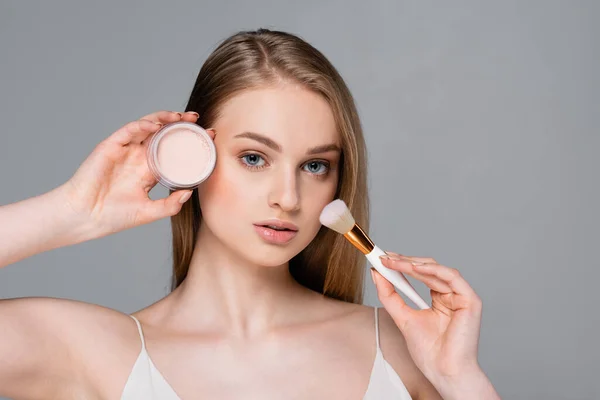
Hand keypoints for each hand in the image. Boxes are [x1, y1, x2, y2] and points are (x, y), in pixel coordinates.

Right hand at [59, 110, 212, 237]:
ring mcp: (125, 150)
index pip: (172, 150)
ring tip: (180, 116)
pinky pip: (128, 130)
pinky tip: (156, 125)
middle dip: (180, 124)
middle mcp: (138, 157)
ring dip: (164, 118)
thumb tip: (190, 192)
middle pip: (163, 134)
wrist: (85, 218)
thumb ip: (170, 204)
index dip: (188, 142)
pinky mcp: (110, 146)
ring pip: (147, 126)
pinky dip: (142, 124)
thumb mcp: (149, 212)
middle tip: (197, 119)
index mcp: (148, 170)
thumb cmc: (113, 216)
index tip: (207, 137)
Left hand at [372, 253, 483, 383]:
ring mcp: (461, 297)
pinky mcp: (470, 300)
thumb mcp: (402, 317)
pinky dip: (432, 270)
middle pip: (428, 269)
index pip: (421, 274)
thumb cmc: (430, 352)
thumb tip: (377, 273)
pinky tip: (415, 267)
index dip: (402, 264)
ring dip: (414, 263)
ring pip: (438, 269)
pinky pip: (451, 277)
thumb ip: (390, 296)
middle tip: (385, 257)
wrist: (444, 371)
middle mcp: (451, 295)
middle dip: (405, 261)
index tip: (383, 258)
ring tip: (395, 262)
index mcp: (439, 299)